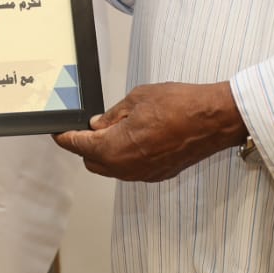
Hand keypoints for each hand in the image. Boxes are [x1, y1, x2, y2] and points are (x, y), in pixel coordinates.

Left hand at [53, 81, 245, 182]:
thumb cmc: (180, 105)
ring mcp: (144, 174)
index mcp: (116, 148)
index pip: (79, 146)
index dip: (66, 138)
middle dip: (85, 145)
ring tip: (115, 127)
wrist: (214, 120)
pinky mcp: (159, 174)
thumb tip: (98, 124)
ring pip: (112, 168)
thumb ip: (113, 115)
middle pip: (92, 162)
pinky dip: (125, 156)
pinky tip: (134, 137)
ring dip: (106, 152)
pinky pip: (131, 170)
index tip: (59, 133)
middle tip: (90, 125)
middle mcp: (127, 168)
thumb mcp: (137, 99)